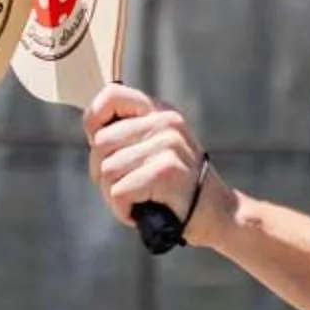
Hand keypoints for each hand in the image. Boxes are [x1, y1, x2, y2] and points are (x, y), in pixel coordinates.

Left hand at [84, 85, 223, 244]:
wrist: (217, 214)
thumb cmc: (178, 186)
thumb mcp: (157, 148)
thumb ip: (129, 134)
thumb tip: (91, 131)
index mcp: (160, 112)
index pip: (112, 95)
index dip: (93, 120)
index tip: (97, 144)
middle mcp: (165, 122)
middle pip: (101, 142)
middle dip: (101, 173)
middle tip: (124, 188)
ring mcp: (168, 145)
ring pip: (107, 170)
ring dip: (112, 195)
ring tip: (135, 201)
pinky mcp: (166, 171)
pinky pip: (119, 191)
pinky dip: (122, 210)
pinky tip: (140, 212)